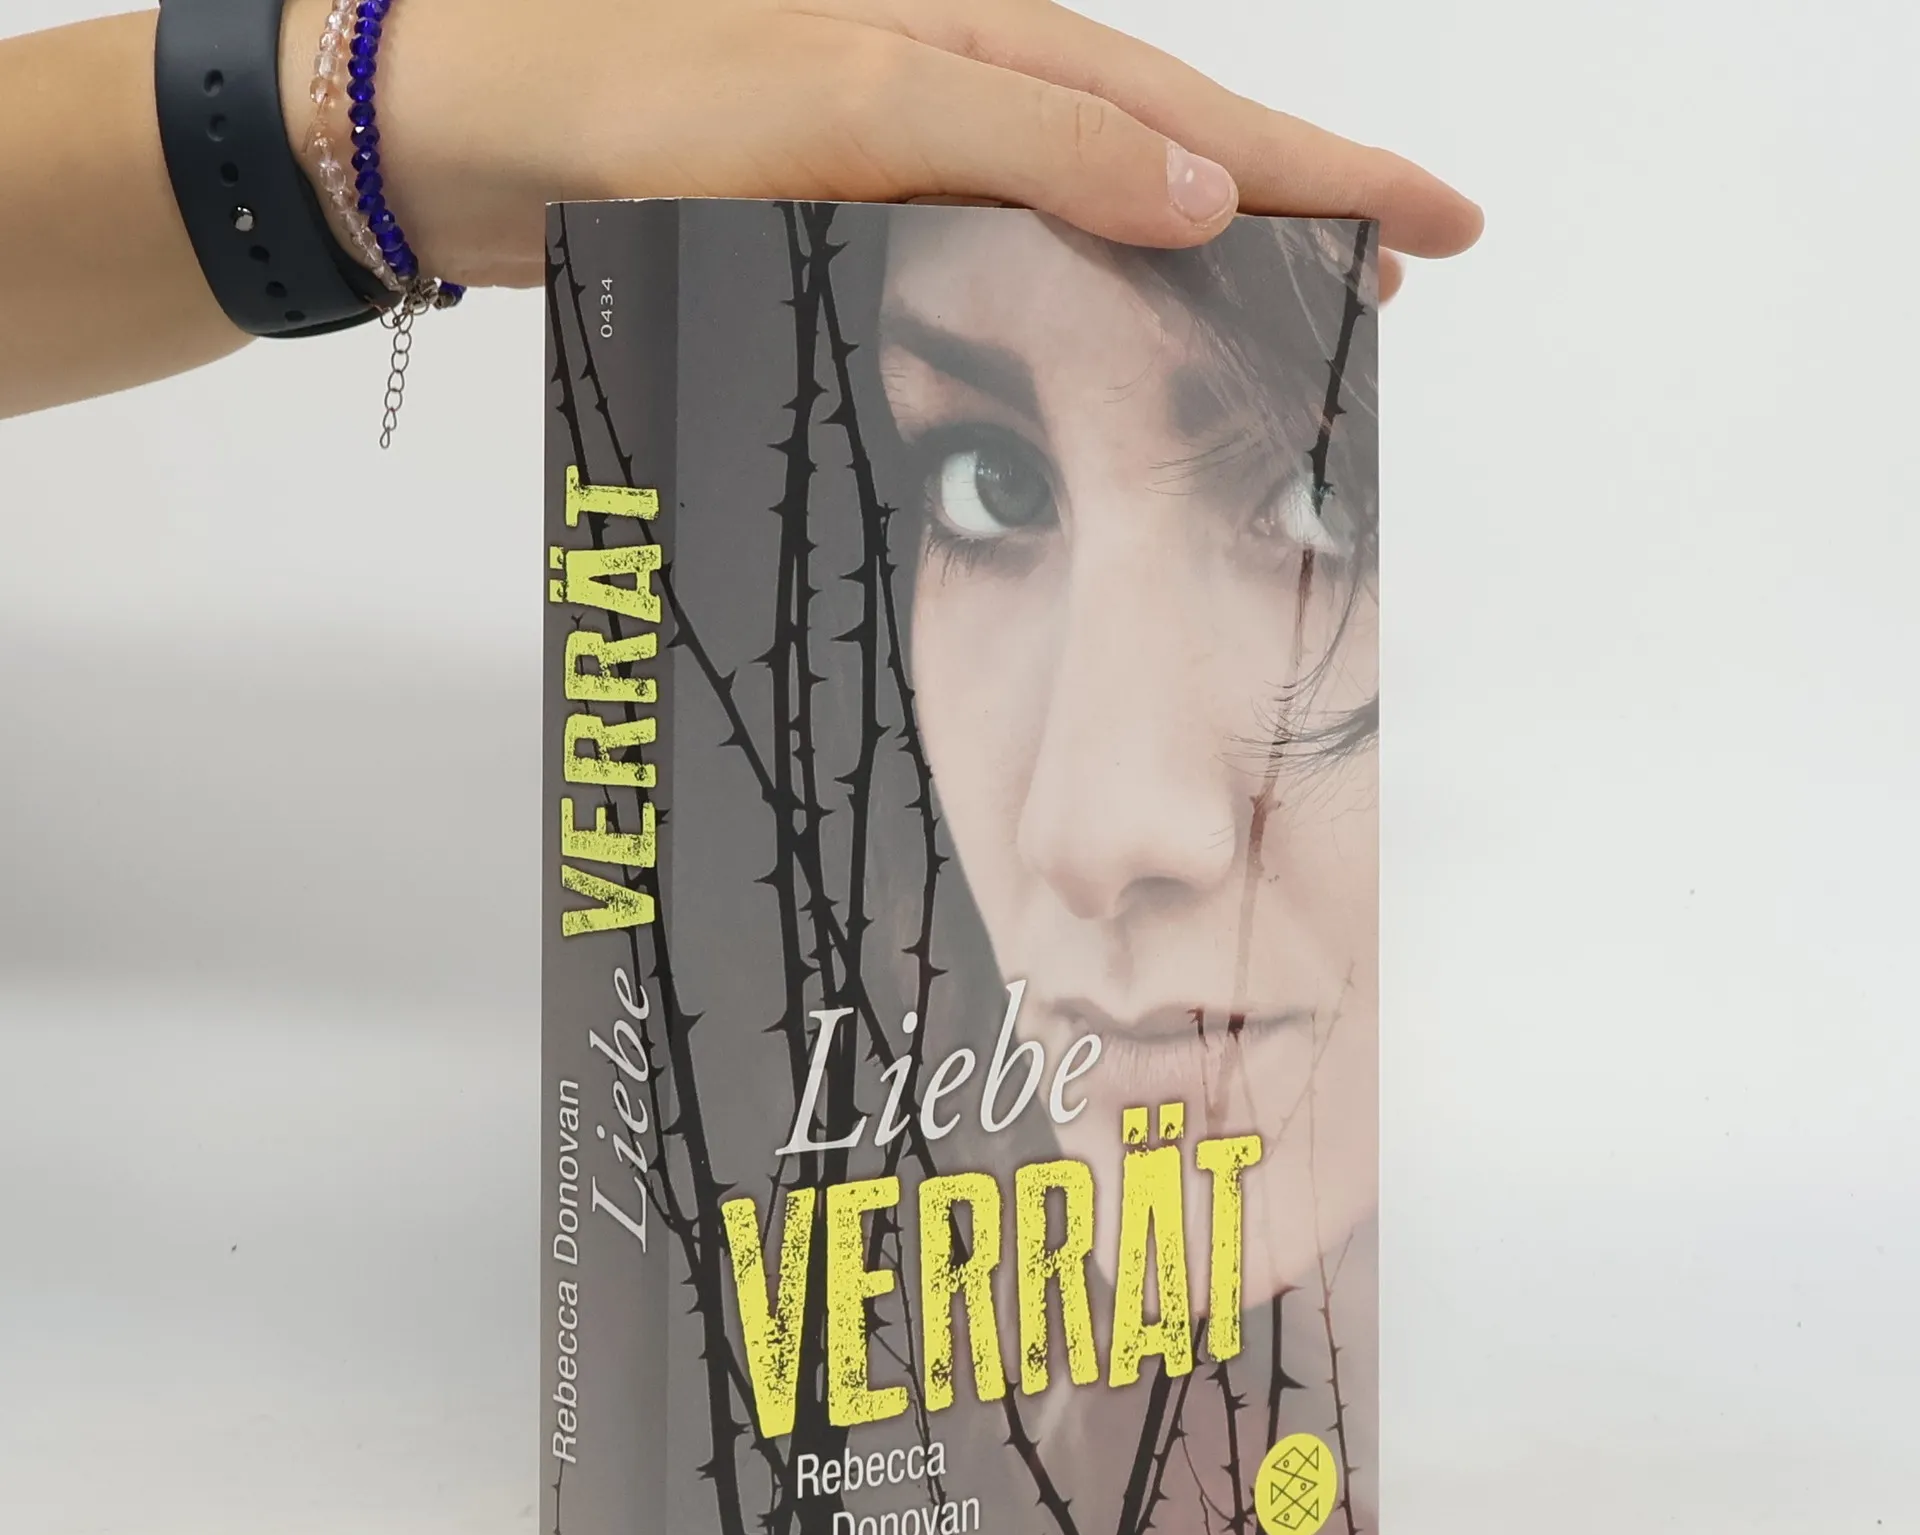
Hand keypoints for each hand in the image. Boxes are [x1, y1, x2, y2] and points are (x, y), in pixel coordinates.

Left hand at [285, 0, 1479, 292]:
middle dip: (1298, 213)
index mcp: (986, 41)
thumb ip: (1030, 141)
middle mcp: (965, 88)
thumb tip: (1205, 192)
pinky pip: (1006, 262)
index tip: (1444, 225)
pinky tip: (1101, 341)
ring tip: (1288, 318)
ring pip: (1097, 213)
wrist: (462, 131)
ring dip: (1199, 264)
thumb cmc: (631, 97)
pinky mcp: (853, 216)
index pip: (1204, 115)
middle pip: (1176, 150)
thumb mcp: (850, 104)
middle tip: (1401, 279)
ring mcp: (916, 153)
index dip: (1334, 172)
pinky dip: (1077, 307)